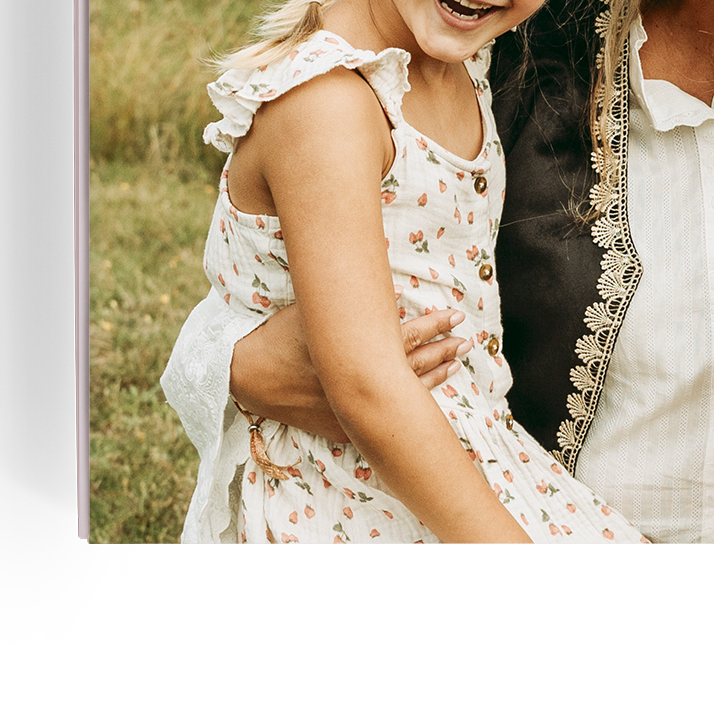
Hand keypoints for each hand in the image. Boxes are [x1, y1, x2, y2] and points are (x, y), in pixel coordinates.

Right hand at [231, 301, 469, 435]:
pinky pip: (379, 418)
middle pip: (413, 364)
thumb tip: (388, 287)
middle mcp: (357, 381)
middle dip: (443, 350)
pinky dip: (403, 408)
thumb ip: (348, 301)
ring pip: (403, 394)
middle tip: (466, 340)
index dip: (435, 325)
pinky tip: (421, 401)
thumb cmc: (280, 335)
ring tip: (456, 363)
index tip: (456, 315)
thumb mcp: (313, 309)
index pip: (407, 335)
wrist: (247, 376)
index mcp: (354, 349)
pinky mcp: (341, 426)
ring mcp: (351, 408)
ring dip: (433, 376)